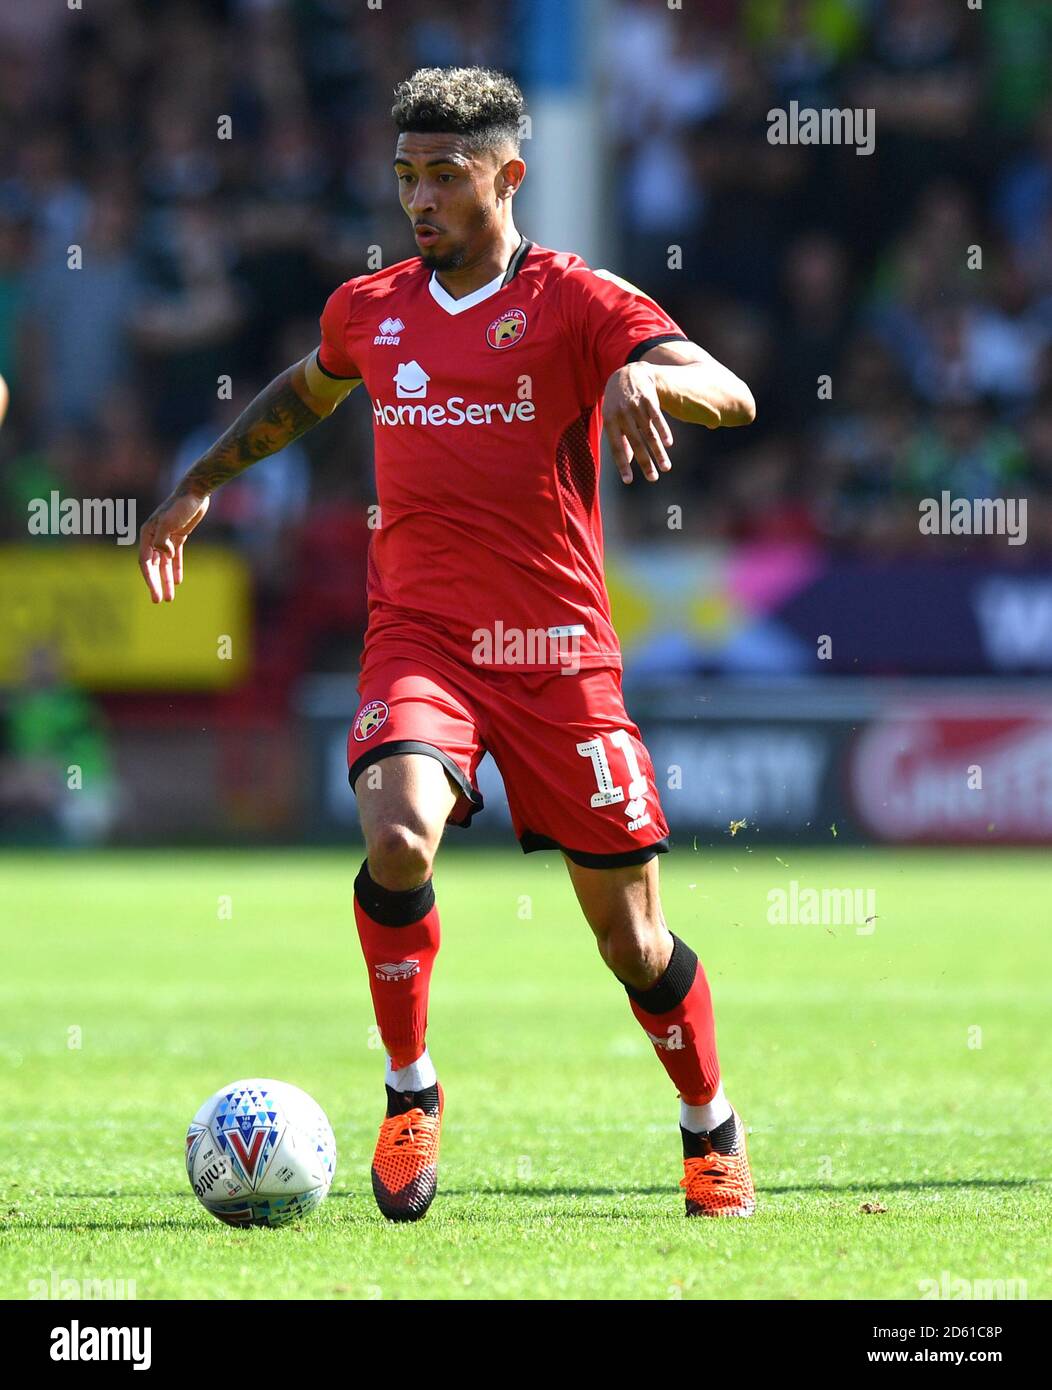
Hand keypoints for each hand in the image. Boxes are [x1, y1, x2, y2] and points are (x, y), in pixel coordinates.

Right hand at [138, 490, 209, 602]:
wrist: (195, 492)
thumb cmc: (181, 505)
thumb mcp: (169, 522)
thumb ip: (162, 540)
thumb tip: (164, 556)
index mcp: (147, 534)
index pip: (145, 562)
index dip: (149, 579)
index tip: (155, 594)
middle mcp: (154, 536)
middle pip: (153, 566)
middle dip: (155, 584)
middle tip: (159, 601)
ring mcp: (166, 537)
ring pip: (164, 563)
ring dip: (166, 580)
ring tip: (170, 597)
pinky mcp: (178, 536)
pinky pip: (175, 557)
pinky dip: (176, 569)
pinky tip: (178, 582)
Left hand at [601, 362, 673, 482]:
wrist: (628, 373)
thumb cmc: (618, 402)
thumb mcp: (613, 419)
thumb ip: (620, 439)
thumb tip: (626, 463)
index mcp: (610, 421)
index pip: (616, 447)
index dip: (622, 464)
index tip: (629, 481)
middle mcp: (622, 414)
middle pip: (636, 443)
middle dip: (645, 462)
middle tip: (654, 479)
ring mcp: (636, 406)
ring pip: (649, 433)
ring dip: (658, 452)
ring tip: (666, 467)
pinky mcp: (649, 399)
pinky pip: (657, 418)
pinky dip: (663, 431)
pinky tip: (669, 444)